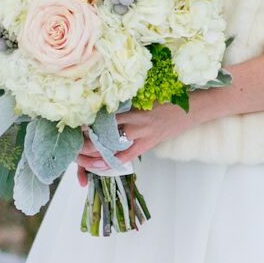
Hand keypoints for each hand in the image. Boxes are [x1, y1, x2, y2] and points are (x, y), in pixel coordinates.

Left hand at [75, 100, 199, 186]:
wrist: (192, 107)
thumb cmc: (167, 99)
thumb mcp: (144, 96)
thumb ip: (125, 103)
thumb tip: (103, 106)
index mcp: (131, 105)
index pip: (103, 115)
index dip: (86, 122)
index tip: (72, 124)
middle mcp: (134, 120)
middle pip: (102, 133)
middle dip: (85, 141)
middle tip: (71, 143)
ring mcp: (141, 134)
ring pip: (111, 146)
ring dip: (93, 153)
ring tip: (79, 156)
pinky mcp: (148, 144)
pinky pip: (125, 157)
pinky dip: (111, 162)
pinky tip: (98, 166)